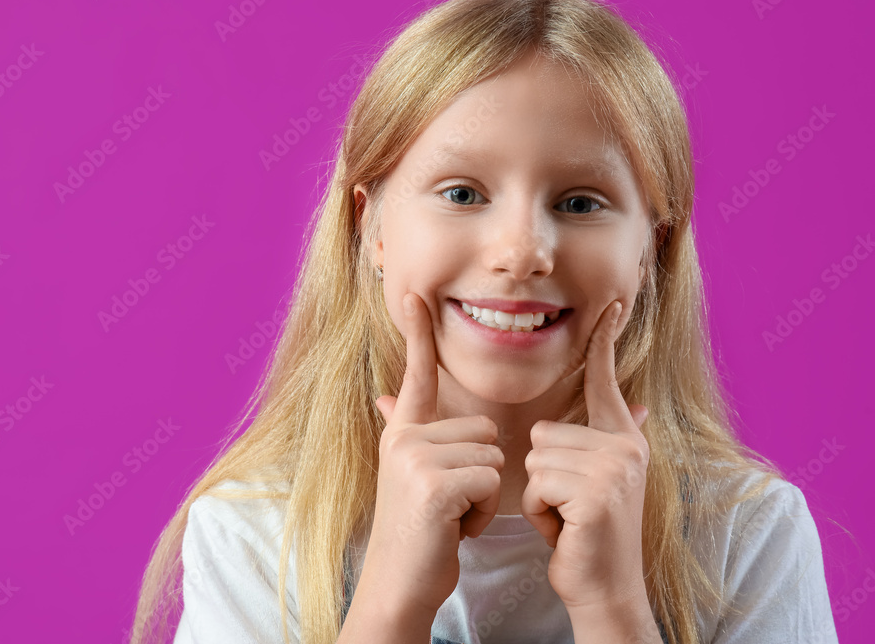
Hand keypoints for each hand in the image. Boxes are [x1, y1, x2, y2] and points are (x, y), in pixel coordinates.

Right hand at [364, 292, 504, 620]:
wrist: (399, 583)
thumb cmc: (417, 530)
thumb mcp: (407, 475)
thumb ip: (402, 428)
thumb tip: (383, 395)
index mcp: (402, 432)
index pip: (415, 372)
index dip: (418, 333)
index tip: (416, 293)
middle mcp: (403, 437)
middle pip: (484, 428)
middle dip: (482, 472)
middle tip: (451, 504)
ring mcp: (414, 458)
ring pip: (492, 454)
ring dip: (484, 495)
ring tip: (453, 516)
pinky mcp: (432, 484)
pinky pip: (490, 479)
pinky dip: (483, 512)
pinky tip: (456, 528)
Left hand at [520, 300, 650, 610]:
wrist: (603, 588)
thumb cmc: (584, 534)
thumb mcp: (594, 483)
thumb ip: (608, 439)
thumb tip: (643, 406)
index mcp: (624, 441)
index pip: (606, 382)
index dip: (606, 341)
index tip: (614, 301)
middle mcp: (626, 448)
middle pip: (542, 433)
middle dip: (541, 475)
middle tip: (567, 507)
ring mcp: (615, 470)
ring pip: (535, 457)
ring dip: (538, 495)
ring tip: (565, 517)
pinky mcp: (598, 494)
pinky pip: (537, 483)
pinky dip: (539, 512)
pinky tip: (564, 529)